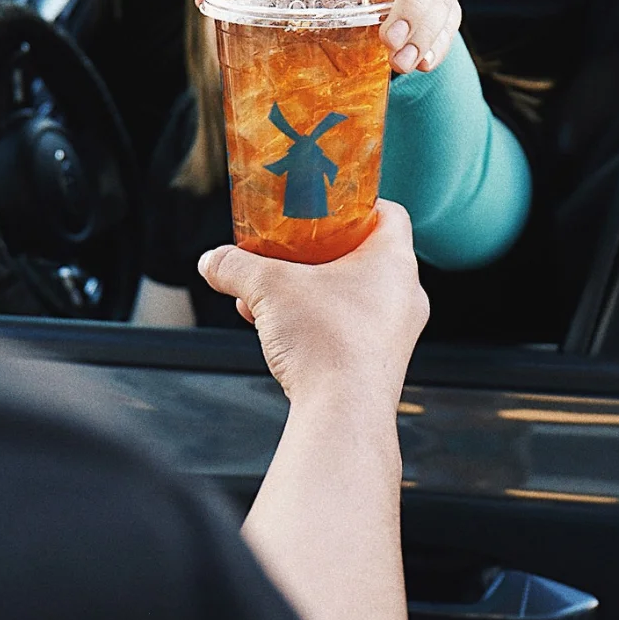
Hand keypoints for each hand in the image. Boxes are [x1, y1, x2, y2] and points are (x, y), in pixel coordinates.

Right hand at [198, 200, 428, 412]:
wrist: (342, 415)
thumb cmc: (325, 342)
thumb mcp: (268, 288)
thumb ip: (236, 267)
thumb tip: (212, 261)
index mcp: (394, 261)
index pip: (389, 213)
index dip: (357, 204)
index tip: (326, 207)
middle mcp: (406, 295)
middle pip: (365, 256)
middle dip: (320, 253)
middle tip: (290, 251)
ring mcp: (398, 333)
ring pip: (354, 296)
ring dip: (312, 292)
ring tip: (270, 296)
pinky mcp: (382, 364)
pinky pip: (351, 329)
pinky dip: (318, 323)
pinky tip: (276, 330)